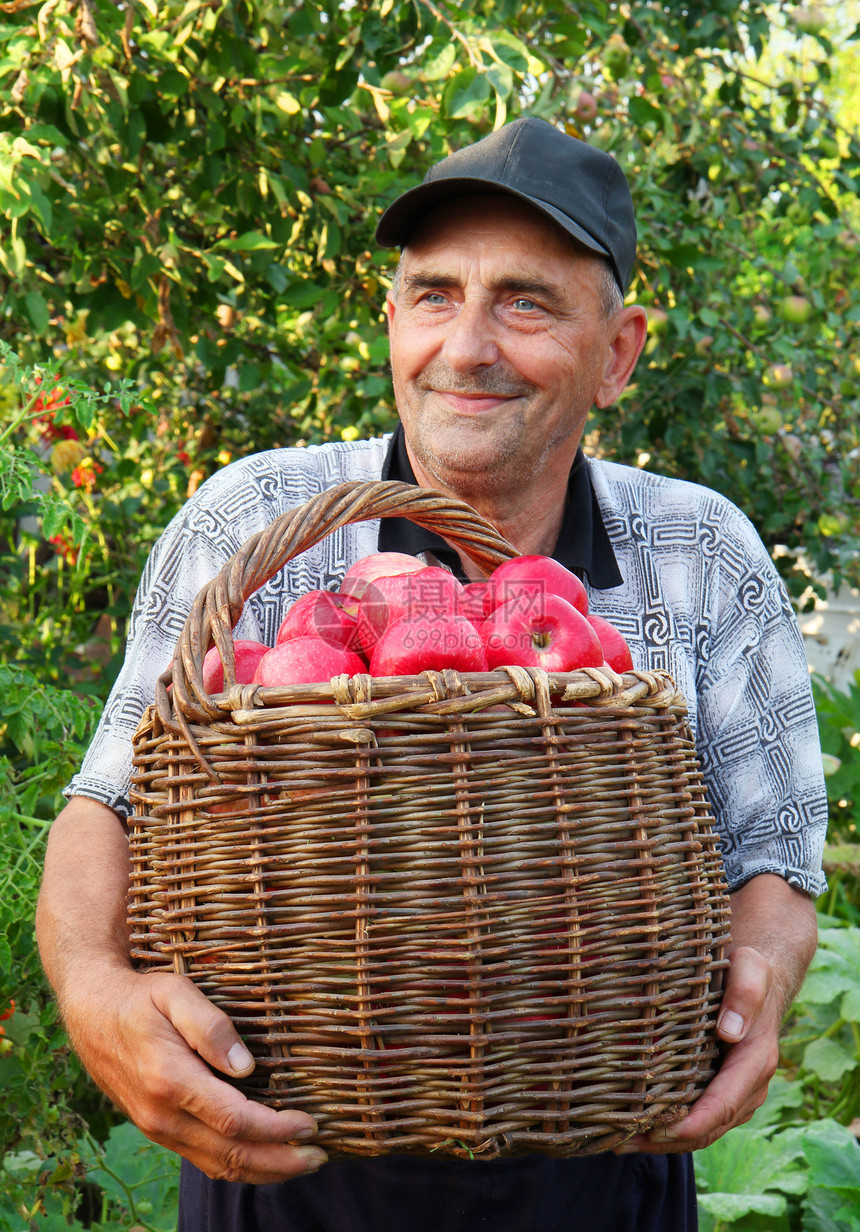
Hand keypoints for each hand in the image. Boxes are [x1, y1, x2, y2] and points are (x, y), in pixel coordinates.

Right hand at [62, 963, 327, 1183]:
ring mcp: (158, 1128)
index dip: (277, 1129)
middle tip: (319, 1155)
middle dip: (280, 1160)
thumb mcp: (176, 992)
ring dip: (263, 1170)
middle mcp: (163, 1115)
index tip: (311, 1124)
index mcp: (171, 1080)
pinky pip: (202, 1160)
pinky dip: (237, 1166)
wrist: (90, 1012)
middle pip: (231, 1154)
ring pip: (217, 1165)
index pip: (234, 1120)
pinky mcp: (158, 1130)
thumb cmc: (139, 997)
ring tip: (302, 1162)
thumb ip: (212, 1027)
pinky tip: (263, 1159)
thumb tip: (248, 1066)